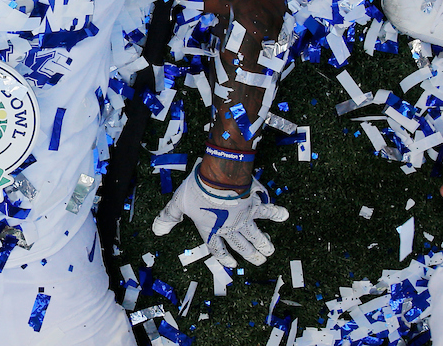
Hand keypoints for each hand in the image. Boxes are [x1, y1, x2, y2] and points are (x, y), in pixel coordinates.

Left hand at [153, 164, 288, 267]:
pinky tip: (284, 215)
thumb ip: (168, 217)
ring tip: (269, 251)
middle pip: (241, 245)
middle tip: (260, 261)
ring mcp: (243, 218)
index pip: (218, 248)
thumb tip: (157, 230)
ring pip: (256, 235)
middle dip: (250, 255)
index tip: (232, 264)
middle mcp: (229, 227)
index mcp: (211, 229)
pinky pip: (267, 210)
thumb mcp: (178, 203)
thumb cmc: (196, 190)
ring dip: (263, 244)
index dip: (224, 257)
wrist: (217, 178)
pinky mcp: (254, 205)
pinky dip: (276, 213)